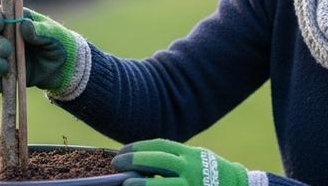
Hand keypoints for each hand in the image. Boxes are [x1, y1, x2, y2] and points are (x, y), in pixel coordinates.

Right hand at [0, 6, 82, 95]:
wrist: (66, 68)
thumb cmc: (61, 43)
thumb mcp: (54, 35)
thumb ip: (39, 30)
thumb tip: (23, 24)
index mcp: (18, 21)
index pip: (0, 15)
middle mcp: (8, 37)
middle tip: (5, 51)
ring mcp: (6, 56)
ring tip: (3, 68)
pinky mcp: (8, 74)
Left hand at [113, 139, 248, 185]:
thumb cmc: (211, 173)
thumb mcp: (196, 158)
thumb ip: (175, 159)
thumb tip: (143, 162)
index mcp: (189, 154)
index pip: (159, 146)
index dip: (138, 148)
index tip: (122, 152)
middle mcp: (190, 168)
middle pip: (157, 161)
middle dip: (134, 161)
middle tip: (116, 163)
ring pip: (160, 185)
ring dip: (140, 184)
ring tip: (125, 184)